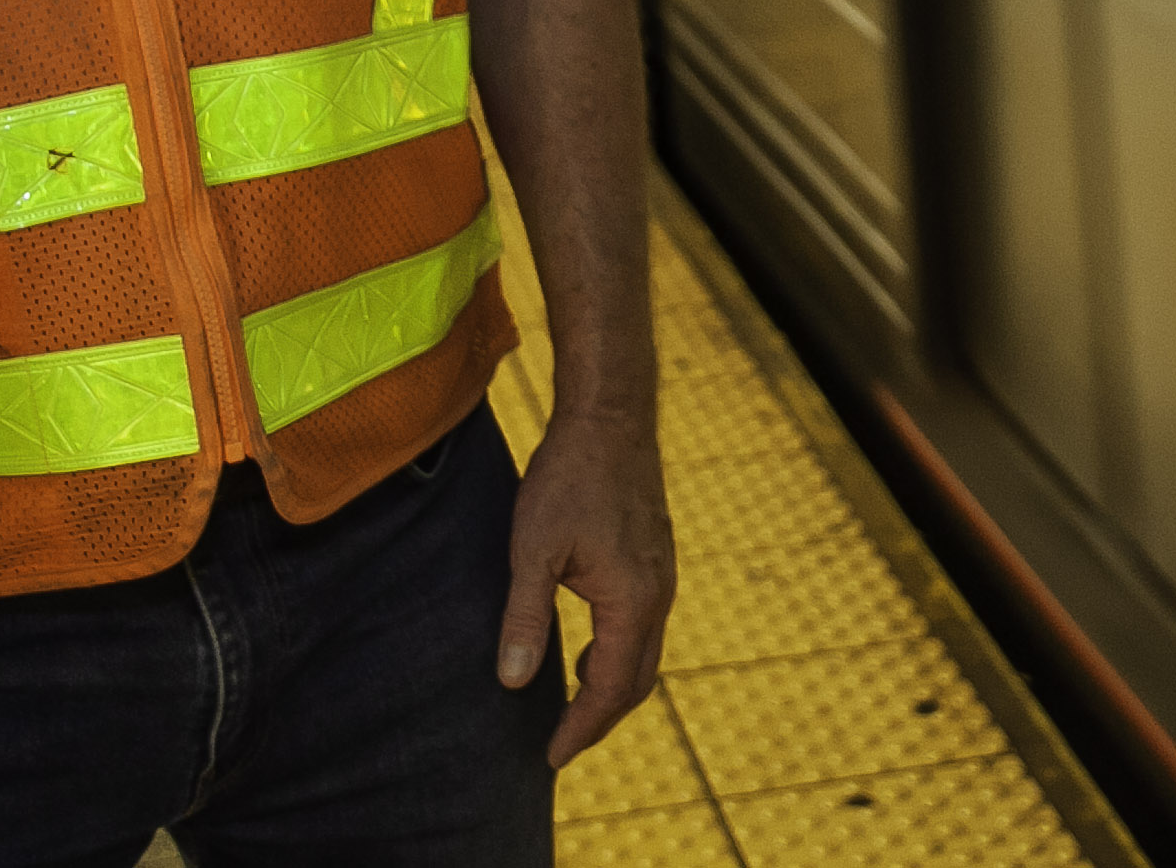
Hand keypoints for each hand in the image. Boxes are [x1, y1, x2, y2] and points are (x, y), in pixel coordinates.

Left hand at [499, 407, 673, 767]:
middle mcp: (658, 595)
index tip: (550, 758)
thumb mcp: (532, 549)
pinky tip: (585, 652)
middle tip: (560, 746)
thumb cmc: (568, 477)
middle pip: (635, 680)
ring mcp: (662, 577)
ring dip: (609, 687)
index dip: (579, 729)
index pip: (608, 688)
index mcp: (631, 601)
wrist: (611, 417)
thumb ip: (525, 618)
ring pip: (644, 654)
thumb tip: (512, 682)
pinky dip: (618, 655)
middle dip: (599, 719)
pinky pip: (644, 627)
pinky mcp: (656, 560)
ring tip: (570, 708)